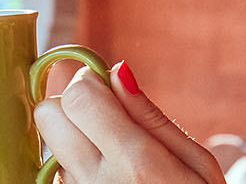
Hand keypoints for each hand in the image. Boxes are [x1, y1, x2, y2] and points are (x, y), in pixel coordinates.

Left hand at [34, 61, 225, 183]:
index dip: (89, 82)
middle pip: (47, 115)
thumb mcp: (198, 164)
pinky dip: (74, 169)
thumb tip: (117, 72)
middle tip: (104, 119)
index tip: (108, 91)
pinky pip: (55, 175)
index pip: (76, 97)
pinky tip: (105, 181)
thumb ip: (152, 117)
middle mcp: (96, 182)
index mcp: (135, 163)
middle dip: (71, 106)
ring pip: (50, 145)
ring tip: (112, 161)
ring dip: (72, 141)